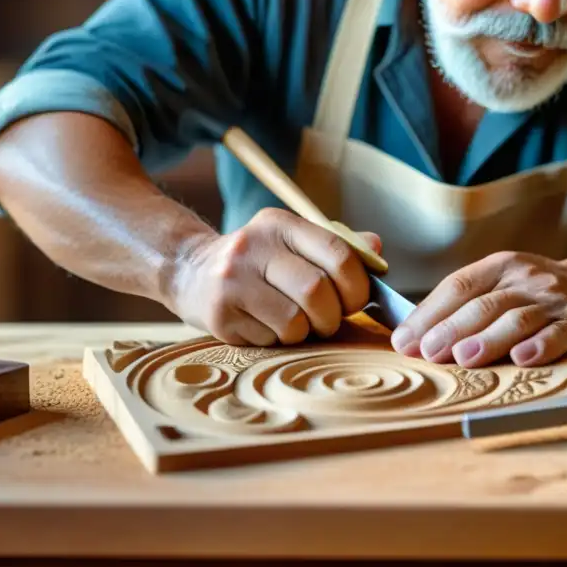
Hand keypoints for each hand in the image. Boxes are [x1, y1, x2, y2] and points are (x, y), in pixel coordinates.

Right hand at [169, 207, 380, 345]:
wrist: (189, 271)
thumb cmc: (258, 263)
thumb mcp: (292, 243)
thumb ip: (335, 247)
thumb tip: (376, 250)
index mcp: (281, 224)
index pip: (338, 253)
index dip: (357, 286)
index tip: (354, 301)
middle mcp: (254, 246)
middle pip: (317, 292)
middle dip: (330, 316)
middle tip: (324, 320)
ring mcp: (232, 280)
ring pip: (294, 321)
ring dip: (303, 333)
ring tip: (293, 323)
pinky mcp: (219, 313)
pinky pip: (269, 339)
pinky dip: (277, 341)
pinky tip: (264, 325)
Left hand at [389, 250, 566, 367]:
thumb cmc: (536, 293)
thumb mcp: (501, 285)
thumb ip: (462, 306)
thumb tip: (414, 336)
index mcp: (499, 266)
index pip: (457, 287)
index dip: (429, 314)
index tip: (406, 340)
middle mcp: (525, 279)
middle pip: (484, 304)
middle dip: (452, 329)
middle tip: (428, 352)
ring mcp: (553, 300)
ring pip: (516, 319)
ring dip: (489, 339)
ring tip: (464, 358)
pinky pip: (559, 333)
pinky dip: (540, 346)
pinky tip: (523, 359)